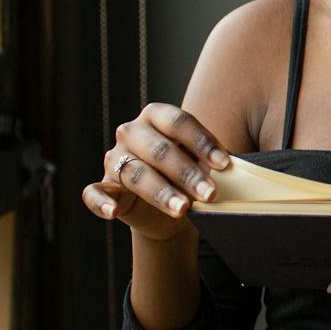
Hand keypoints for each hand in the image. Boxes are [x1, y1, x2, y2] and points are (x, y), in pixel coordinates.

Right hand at [81, 101, 233, 242]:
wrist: (170, 207)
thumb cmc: (190, 174)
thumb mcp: (202, 163)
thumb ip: (212, 161)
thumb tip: (236, 169)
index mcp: (156, 116)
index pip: (178, 123)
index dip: (202, 142)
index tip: (224, 164)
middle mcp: (132, 132)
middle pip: (159, 150)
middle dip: (187, 173)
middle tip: (211, 194)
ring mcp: (115, 158)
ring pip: (136, 174)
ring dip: (161, 193)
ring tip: (184, 209)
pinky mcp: (104, 184)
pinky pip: (94, 192)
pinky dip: (102, 202)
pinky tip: (113, 213)